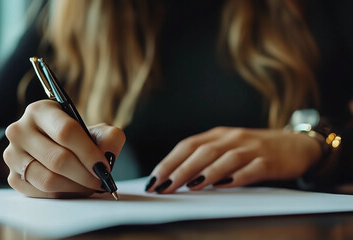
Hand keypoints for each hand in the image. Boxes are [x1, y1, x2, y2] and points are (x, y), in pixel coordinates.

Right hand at [3, 100, 124, 197]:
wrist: (50, 148)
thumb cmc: (76, 139)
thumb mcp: (95, 130)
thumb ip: (109, 138)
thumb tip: (107, 155)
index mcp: (40, 111)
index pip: (66, 131)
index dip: (88, 152)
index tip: (103, 166)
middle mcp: (20, 130)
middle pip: (58, 159)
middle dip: (84, 174)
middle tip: (100, 181)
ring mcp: (12, 155)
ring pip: (48, 179)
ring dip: (75, 187)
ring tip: (89, 185)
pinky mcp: (13, 177)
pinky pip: (41, 193)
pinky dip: (63, 194)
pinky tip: (73, 187)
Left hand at [146, 127, 321, 193]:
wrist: (295, 145)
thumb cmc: (253, 150)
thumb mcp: (227, 148)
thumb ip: (205, 158)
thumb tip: (174, 178)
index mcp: (218, 135)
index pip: (187, 146)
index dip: (168, 162)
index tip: (153, 180)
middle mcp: (232, 138)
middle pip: (202, 152)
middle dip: (180, 169)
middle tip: (163, 186)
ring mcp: (251, 148)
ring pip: (224, 158)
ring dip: (205, 172)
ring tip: (188, 186)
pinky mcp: (270, 160)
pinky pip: (252, 168)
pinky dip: (237, 176)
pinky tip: (224, 185)